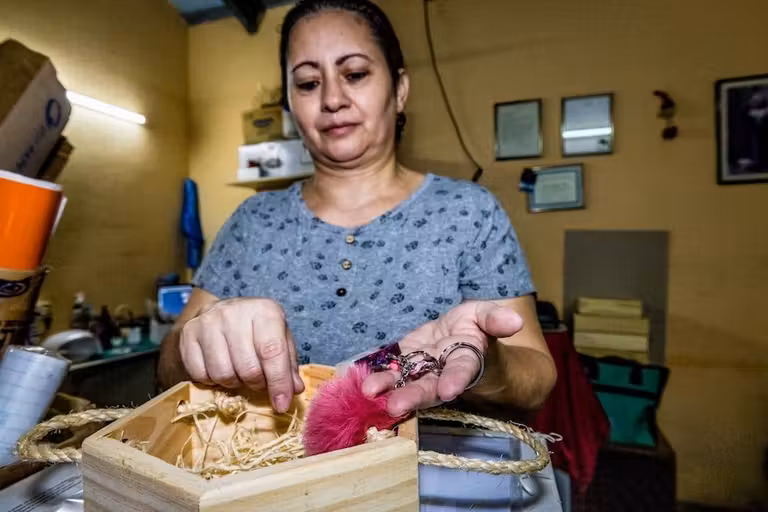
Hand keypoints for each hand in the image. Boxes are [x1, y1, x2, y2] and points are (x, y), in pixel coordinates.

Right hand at [179, 297, 303, 411]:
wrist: (224, 311)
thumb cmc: (257, 329)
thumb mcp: (280, 339)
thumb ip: (288, 364)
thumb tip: (293, 390)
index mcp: (264, 310)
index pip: (272, 351)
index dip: (278, 383)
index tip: (281, 404)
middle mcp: (234, 312)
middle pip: (247, 368)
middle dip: (257, 384)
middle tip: (258, 381)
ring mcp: (208, 322)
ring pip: (222, 374)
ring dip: (235, 383)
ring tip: (240, 373)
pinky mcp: (188, 334)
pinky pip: (200, 375)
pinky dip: (213, 381)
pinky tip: (222, 368)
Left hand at [362, 301, 523, 415]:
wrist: (459, 339)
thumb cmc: (477, 329)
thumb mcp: (486, 316)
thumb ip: (495, 318)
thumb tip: (515, 320)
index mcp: (466, 361)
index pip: (462, 372)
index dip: (456, 380)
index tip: (449, 390)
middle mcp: (442, 373)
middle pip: (429, 387)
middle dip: (413, 396)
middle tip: (396, 405)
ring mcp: (420, 371)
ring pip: (405, 383)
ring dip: (389, 388)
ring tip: (371, 391)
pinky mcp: (402, 364)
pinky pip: (388, 372)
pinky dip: (375, 375)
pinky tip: (359, 377)